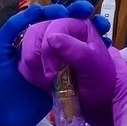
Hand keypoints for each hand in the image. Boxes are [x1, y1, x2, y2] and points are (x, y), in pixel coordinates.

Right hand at [19, 4, 126, 125]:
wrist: (97, 100)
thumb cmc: (100, 80)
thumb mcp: (94, 65)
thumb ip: (75, 50)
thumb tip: (51, 38)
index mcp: (77, 25)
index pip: (53, 26)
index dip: (48, 49)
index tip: (52, 72)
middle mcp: (61, 29)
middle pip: (35, 32)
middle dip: (40, 57)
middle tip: (49, 78)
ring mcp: (48, 43)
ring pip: (27, 45)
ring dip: (34, 65)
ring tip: (48, 81)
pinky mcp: (40, 58)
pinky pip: (26, 60)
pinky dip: (31, 72)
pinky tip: (44, 82)